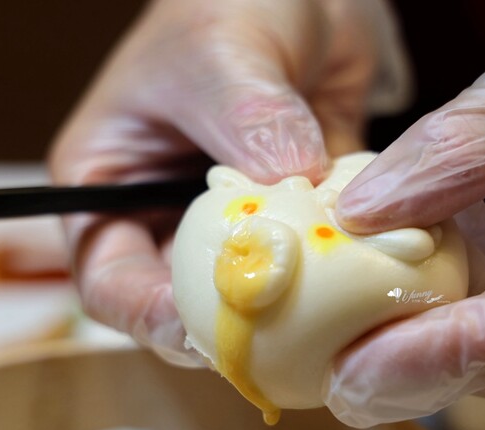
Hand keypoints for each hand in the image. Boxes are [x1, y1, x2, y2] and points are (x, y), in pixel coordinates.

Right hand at [50, 0, 409, 364]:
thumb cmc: (226, 1)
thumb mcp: (223, 50)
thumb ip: (247, 117)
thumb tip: (291, 186)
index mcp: (109, 188)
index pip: (109, 281)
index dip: (147, 317)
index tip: (203, 330)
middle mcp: (166, 218)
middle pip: (182, 306)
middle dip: (230, 329)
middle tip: (283, 340)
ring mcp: (234, 228)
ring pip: (256, 296)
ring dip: (296, 309)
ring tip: (336, 313)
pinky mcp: (294, 224)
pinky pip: (316, 266)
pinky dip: (344, 273)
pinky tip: (375, 265)